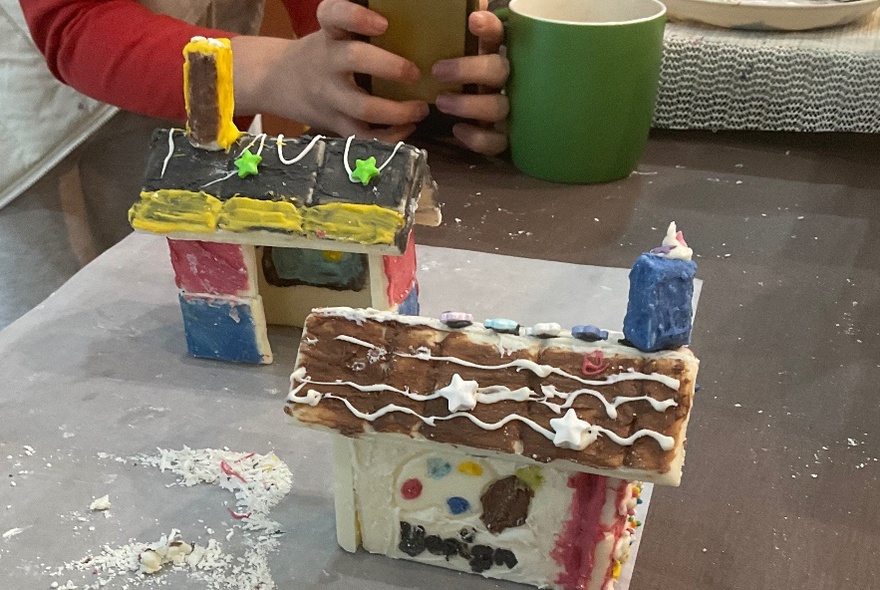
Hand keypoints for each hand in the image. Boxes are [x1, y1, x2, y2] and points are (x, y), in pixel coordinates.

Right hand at [232, 0, 428, 141]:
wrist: (276, 81)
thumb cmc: (320, 54)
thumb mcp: (331, 34)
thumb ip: (358, 32)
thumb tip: (417, 28)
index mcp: (328, 35)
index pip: (332, 14)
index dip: (356, 17)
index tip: (383, 23)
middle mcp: (327, 62)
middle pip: (354, 58)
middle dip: (389, 66)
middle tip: (415, 73)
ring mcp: (329, 96)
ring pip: (362, 107)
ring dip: (397, 111)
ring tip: (420, 109)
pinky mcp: (334, 123)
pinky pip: (362, 136)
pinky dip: (389, 137)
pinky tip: (407, 128)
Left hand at [431, 1, 508, 155]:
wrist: (475, 126)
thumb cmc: (463, 86)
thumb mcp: (458, 58)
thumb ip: (455, 35)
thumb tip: (465, 8)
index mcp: (494, 56)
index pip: (500, 35)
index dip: (490, 27)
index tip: (473, 21)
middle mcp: (506, 81)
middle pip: (499, 70)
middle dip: (469, 70)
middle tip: (438, 71)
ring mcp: (507, 110)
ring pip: (498, 107)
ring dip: (469, 104)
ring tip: (442, 102)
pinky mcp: (504, 138)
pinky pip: (496, 141)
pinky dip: (478, 137)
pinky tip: (458, 130)